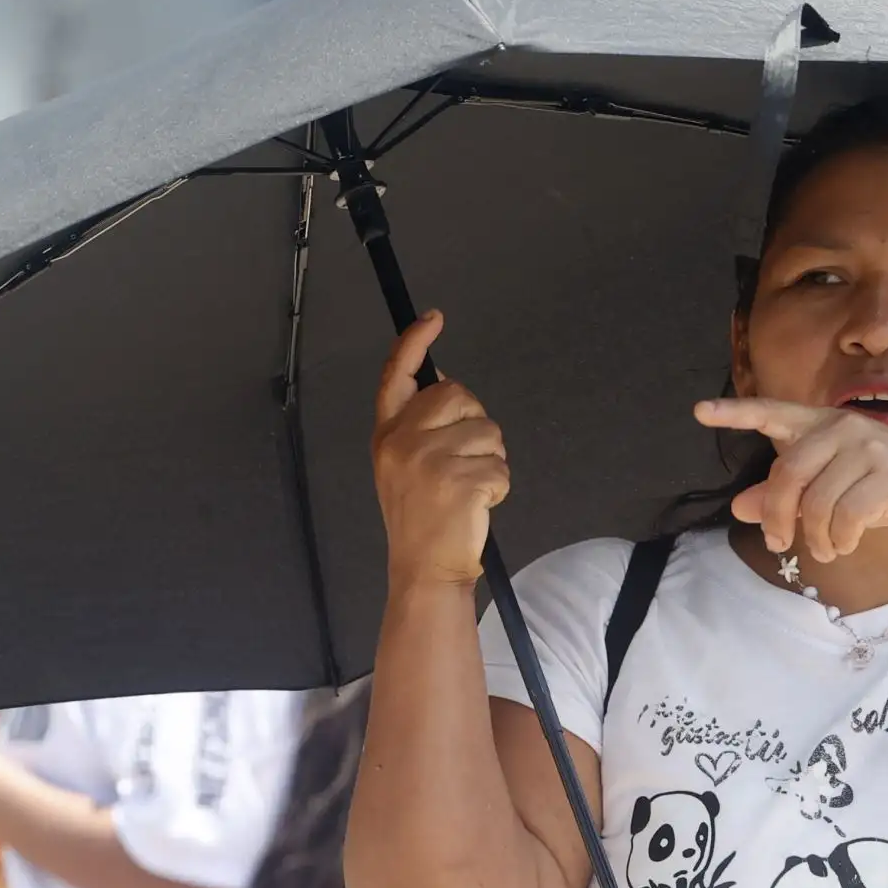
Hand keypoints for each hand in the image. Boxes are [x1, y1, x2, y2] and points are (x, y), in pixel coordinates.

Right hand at [372, 311, 509, 586]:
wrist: (424, 568)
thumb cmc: (421, 517)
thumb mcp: (403, 465)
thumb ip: (420, 427)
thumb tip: (448, 386)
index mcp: (387, 434)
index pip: (397, 376)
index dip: (414, 343)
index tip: (432, 319)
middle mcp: (403, 440)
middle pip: (458, 394)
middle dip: (475, 422)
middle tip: (464, 461)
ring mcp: (430, 460)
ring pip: (488, 431)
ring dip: (490, 460)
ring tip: (468, 489)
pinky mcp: (459, 480)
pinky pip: (500, 466)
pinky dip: (499, 486)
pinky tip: (477, 505)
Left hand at [694, 398, 887, 561]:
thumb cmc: (882, 485)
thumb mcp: (832, 486)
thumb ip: (786, 494)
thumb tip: (740, 508)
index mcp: (823, 423)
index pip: (774, 412)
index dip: (735, 413)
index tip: (699, 412)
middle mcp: (843, 428)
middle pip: (788, 473)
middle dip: (778, 516)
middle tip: (780, 543)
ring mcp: (869, 450)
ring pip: (816, 502)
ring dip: (814, 537)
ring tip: (825, 549)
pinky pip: (846, 517)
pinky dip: (838, 540)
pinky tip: (844, 545)